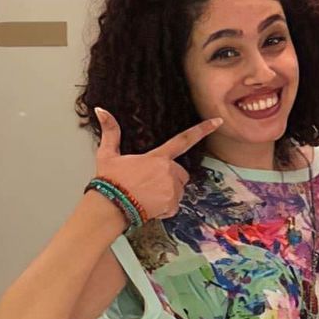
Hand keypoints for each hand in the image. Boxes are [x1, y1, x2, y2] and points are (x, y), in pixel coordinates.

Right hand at [92, 108, 218, 220]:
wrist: (110, 206)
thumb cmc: (110, 181)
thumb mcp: (108, 154)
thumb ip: (110, 131)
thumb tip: (100, 110)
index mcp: (158, 157)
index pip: (184, 139)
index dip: (202, 129)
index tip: (217, 121)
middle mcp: (169, 172)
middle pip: (180, 172)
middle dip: (170, 178)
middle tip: (149, 183)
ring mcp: (172, 190)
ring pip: (178, 190)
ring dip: (168, 193)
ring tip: (147, 195)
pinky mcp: (171, 205)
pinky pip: (174, 206)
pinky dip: (165, 208)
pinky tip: (149, 206)